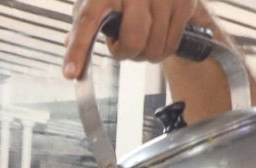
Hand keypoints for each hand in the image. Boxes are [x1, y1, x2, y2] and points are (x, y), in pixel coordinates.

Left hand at [63, 0, 198, 76]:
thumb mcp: (98, 0)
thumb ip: (84, 27)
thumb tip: (72, 65)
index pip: (88, 20)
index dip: (78, 49)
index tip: (71, 73)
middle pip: (133, 42)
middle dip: (126, 52)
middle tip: (123, 44)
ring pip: (154, 48)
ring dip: (146, 53)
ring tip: (142, 34)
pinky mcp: (184, 2)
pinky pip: (171, 45)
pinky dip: (163, 48)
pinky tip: (158, 32)